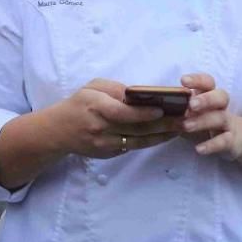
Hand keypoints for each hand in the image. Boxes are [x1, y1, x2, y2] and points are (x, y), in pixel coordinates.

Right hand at [49, 79, 181, 158]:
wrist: (58, 131)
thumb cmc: (78, 104)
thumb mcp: (93, 87)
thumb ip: (116, 89)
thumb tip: (140, 94)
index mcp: (95, 107)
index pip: (122, 112)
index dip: (142, 113)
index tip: (161, 110)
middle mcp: (100, 128)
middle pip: (135, 129)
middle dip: (162, 125)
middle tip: (183, 120)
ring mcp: (104, 144)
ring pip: (138, 141)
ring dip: (161, 136)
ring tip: (180, 128)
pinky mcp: (108, 154)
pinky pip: (132, 147)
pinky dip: (150, 141)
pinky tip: (164, 135)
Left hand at [179, 74, 241, 159]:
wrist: (236, 140)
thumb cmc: (206, 123)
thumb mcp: (193, 115)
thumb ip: (178, 110)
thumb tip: (152, 108)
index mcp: (210, 96)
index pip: (208, 83)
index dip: (197, 80)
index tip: (183, 81)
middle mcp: (221, 107)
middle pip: (220, 96)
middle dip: (205, 99)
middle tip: (191, 104)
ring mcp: (227, 124)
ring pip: (220, 118)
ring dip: (203, 121)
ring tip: (186, 126)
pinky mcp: (231, 141)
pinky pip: (224, 141)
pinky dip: (212, 145)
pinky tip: (199, 149)